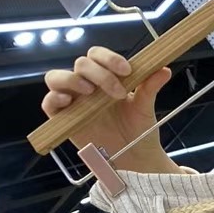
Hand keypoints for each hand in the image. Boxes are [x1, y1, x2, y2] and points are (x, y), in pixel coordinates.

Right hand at [42, 47, 178, 172]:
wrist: (135, 157)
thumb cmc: (138, 129)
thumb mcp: (145, 107)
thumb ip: (150, 87)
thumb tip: (163, 69)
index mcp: (105, 76)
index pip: (97, 55)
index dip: (109, 58)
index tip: (127, 70)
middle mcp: (86, 84)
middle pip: (81, 64)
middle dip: (100, 73)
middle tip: (118, 92)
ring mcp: (73, 101)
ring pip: (56, 77)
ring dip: (72, 79)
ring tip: (90, 92)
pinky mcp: (64, 119)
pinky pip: (49, 104)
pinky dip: (54, 99)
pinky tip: (68, 101)